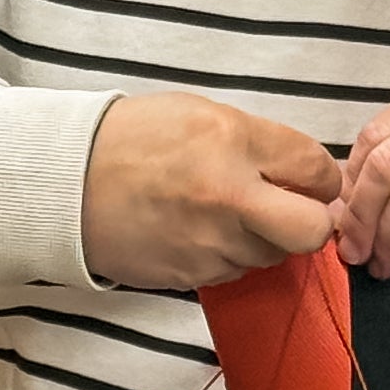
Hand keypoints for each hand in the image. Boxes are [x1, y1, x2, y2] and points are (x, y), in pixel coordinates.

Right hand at [82, 91, 341, 293]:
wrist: (67, 181)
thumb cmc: (133, 139)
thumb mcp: (201, 114)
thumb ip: (257, 142)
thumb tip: (304, 174)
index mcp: (232, 140)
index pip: (317, 168)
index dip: (322, 178)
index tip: (310, 180)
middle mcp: (228, 195)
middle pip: (312, 230)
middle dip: (314, 223)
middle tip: (295, 210)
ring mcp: (210, 242)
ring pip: (273, 255)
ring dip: (265, 238)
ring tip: (226, 213)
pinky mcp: (192, 275)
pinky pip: (235, 270)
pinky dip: (229, 254)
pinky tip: (198, 230)